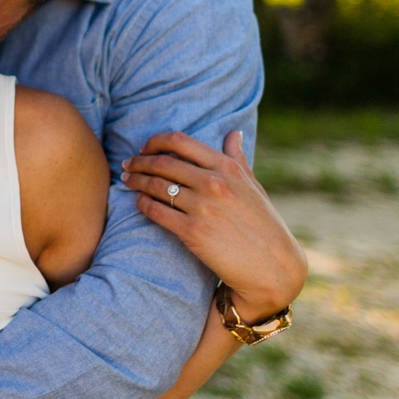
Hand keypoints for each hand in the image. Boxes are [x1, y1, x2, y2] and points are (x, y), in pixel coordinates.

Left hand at [122, 130, 306, 319]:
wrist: (271, 265)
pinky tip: (138, 203)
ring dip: (136, 182)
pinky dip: (142, 204)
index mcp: (227, 167)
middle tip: (128, 165)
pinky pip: (156, 212)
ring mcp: (202, 207)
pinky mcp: (192, 232)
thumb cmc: (263, 224)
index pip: (180, 142)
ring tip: (127, 181)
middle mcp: (213, 183)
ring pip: (156, 186)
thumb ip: (238, 158)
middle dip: (139, 162)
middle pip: (163, 163)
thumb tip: (233, 133)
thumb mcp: (253, 185)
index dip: (155, 141)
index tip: (145, 148)